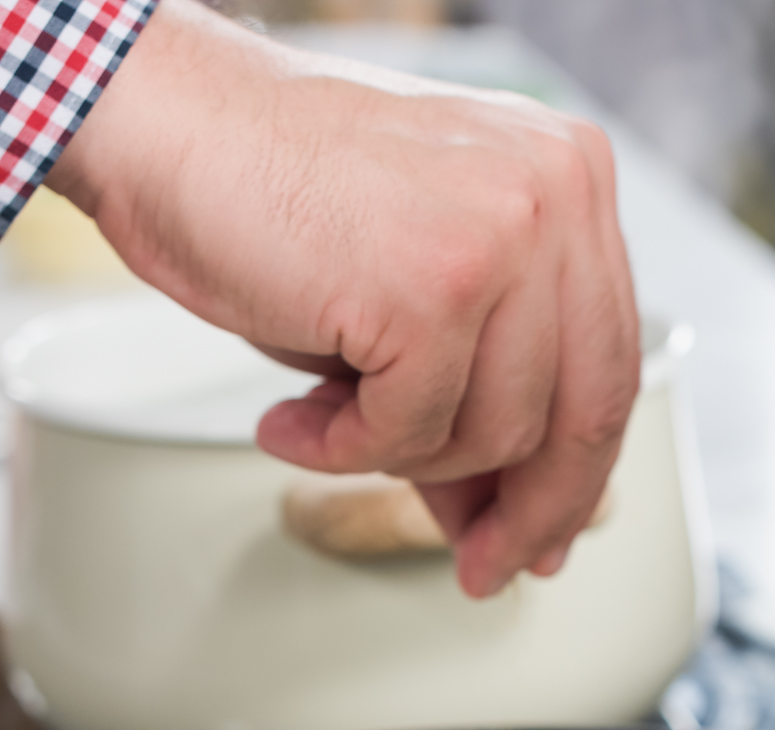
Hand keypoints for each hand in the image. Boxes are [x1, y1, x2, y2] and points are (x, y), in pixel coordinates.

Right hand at [45, 0, 639, 598]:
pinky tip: (292, 419)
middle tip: (478, 560)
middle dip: (525, 510)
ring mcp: (502, 238)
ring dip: (396, 457)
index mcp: (567, 176)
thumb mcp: (407, 287)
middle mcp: (554, 194)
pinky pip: (410, 431)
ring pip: (494, 432)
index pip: (609, 361)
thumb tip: (501, 509)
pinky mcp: (435, 287)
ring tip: (323, 424)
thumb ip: (475, 382)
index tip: (541, 531)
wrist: (165, 123)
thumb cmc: (267, 186)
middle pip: (581, 410)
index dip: (576, 470)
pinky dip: (341, 448)